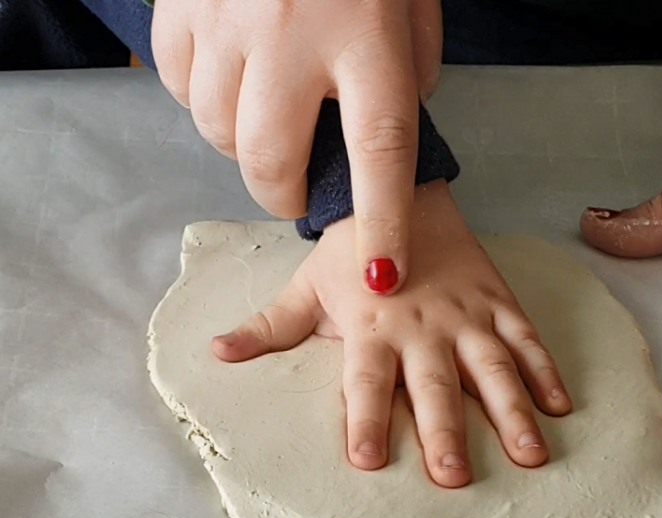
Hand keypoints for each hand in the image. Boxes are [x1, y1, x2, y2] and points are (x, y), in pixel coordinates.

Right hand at [152, 0, 442, 292]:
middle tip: (293, 188)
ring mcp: (227, 21)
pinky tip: (228, 76)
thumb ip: (407, 74)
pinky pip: (178, 87)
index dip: (383, 221)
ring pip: (215, 132)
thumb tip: (384, 132)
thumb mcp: (410, 4)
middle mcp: (292, 35)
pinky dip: (201, 98)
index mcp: (366, 37)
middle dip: (281, 197)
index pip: (380, 152)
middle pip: (271, 162)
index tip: (383, 274)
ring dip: (240, 145)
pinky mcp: (182, 9)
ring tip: (262, 116)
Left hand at [212, 180, 571, 487]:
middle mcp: (420, 324)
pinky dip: (545, 370)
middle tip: (453, 477)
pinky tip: (561, 406)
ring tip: (530, 455)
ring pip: (491, 366)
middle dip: (444, 430)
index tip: (368, 460)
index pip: (365, 381)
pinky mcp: (496, 299)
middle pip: (432, 384)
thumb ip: (269, 327)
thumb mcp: (305, 287)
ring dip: (511, 410)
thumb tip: (218, 352)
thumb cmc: (349, 252)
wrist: (400, 194)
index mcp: (370, 327)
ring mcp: (465, 313)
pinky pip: (524, 337)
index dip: (366, 419)